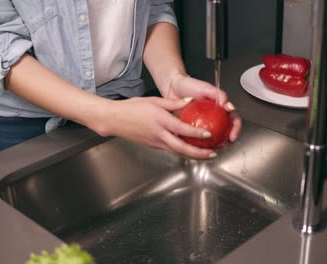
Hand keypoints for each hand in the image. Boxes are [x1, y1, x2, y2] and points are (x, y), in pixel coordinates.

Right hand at [89, 96, 218, 158]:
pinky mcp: (153, 146)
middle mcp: (159, 134)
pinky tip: (190, 150)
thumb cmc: (132, 108)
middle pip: (182, 148)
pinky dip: (182, 152)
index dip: (196, 134)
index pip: (182, 129)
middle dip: (198, 153)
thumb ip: (173, 103)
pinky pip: (171, 150)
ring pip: (177, 152)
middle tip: (211, 153)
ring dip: (193, 156)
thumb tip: (189, 102)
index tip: (208, 134)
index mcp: (160, 120)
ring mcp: (156, 142)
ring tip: (206, 155)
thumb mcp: (154, 100)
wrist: (114, 119)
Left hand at [165, 73, 241, 142]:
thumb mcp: (207, 88)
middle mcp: (215, 116)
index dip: (236, 129)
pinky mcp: (194, 127)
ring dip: (216, 144)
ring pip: (214, 136)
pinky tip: (199, 147)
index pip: (234, 119)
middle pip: (226, 131)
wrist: (173, 87)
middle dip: (228, 141)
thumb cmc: (190, 85)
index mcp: (221, 108)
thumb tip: (230, 106)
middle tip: (224, 146)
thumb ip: (220, 95)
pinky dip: (201, 143)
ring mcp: (205, 122)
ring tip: (214, 149)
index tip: (232, 136)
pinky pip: (199, 137)